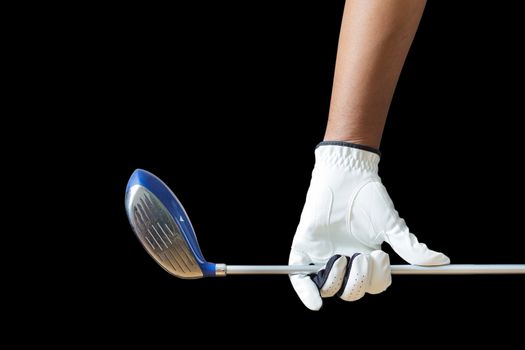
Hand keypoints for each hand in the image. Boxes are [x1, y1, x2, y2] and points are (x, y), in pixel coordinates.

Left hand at [289, 142, 449, 309]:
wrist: (345, 176)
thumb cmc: (368, 198)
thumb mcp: (391, 225)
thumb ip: (411, 247)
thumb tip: (441, 261)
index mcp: (364, 258)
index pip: (371, 285)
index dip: (375, 279)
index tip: (379, 257)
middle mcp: (343, 261)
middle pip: (350, 291)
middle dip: (358, 280)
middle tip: (361, 257)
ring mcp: (321, 256)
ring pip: (328, 288)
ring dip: (337, 280)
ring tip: (342, 257)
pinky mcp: (303, 250)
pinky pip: (299, 279)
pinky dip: (305, 293)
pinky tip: (315, 304)